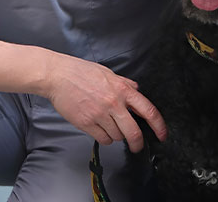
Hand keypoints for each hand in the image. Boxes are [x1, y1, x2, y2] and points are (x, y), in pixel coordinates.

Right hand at [45, 55, 166, 151]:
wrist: (56, 75)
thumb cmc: (78, 71)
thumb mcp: (106, 72)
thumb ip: (123, 82)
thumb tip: (136, 88)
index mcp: (121, 89)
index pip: (148, 110)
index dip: (159, 125)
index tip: (162, 134)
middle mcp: (113, 103)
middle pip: (134, 132)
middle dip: (138, 143)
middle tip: (136, 145)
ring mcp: (99, 114)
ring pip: (117, 137)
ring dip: (115, 135)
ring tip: (107, 124)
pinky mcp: (86, 123)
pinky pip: (102, 139)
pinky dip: (103, 137)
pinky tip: (98, 127)